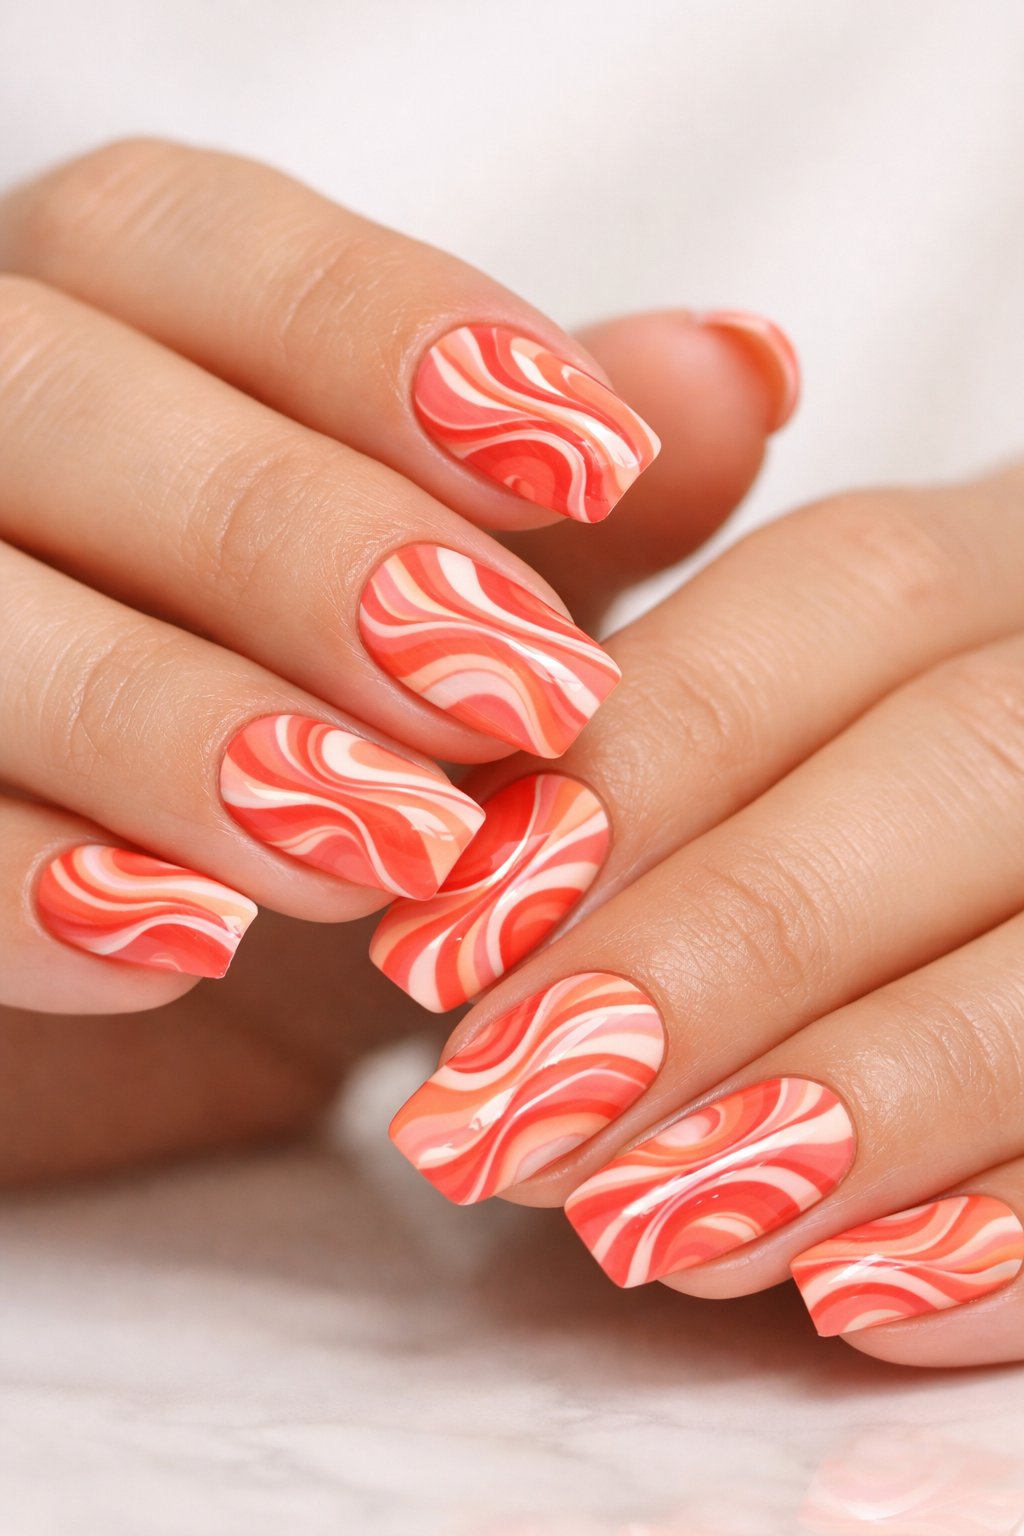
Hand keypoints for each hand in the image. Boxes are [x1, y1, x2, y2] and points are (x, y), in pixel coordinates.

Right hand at [0, 137, 789, 1177]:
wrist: (136, 929)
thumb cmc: (306, 720)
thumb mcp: (444, 600)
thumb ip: (555, 483)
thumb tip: (741, 375)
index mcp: (100, 324)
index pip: (200, 246)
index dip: (386, 337)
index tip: (586, 460)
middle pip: (62, 403)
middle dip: (293, 541)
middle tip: (508, 686)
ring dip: (184, 726)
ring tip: (396, 846)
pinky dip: (29, 889)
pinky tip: (188, 945)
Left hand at [385, 463, 1023, 1369]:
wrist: (1007, 848)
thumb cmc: (861, 792)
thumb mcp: (786, 728)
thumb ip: (661, 757)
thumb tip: (465, 907)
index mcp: (999, 570)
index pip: (838, 597)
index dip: (637, 769)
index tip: (441, 942)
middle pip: (957, 761)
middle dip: (717, 951)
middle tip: (506, 1117)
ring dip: (852, 1103)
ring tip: (640, 1226)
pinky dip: (1011, 1230)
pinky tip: (856, 1299)